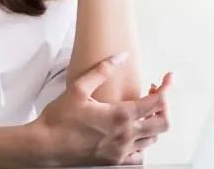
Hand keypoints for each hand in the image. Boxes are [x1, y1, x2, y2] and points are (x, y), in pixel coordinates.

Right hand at [30, 53, 171, 166]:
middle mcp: (125, 136)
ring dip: (153, 122)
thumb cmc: (59, 119)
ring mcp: (121, 152)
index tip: (169, 77)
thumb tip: (122, 56)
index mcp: (120, 116)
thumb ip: (102, 70)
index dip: (168, 87)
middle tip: (154, 92)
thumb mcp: (79, 88)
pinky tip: (133, 133)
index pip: (158, 102)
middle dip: (164, 106)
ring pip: (153, 139)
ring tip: (141, 109)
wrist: (44, 147)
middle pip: (163, 123)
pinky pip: (140, 156)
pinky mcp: (114, 162)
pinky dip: (143, 143)